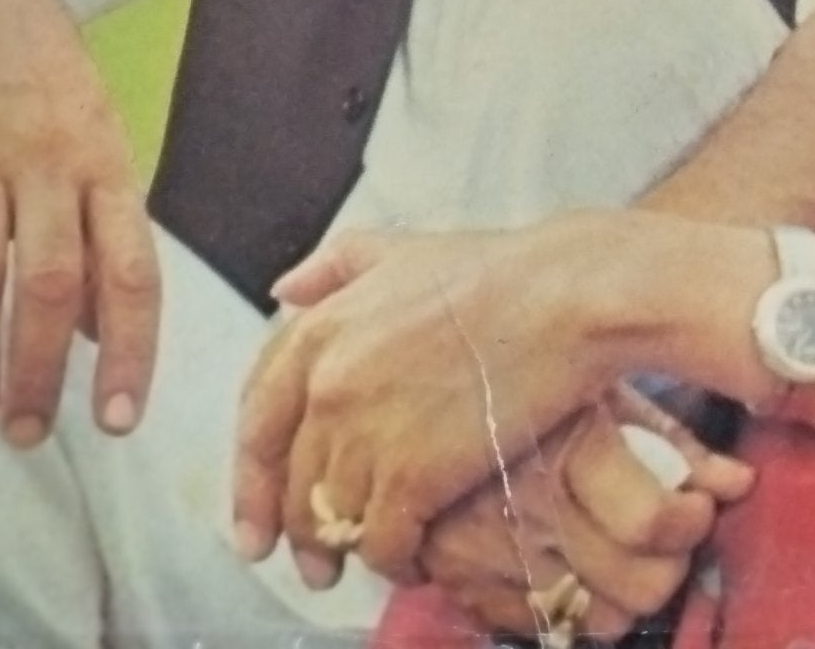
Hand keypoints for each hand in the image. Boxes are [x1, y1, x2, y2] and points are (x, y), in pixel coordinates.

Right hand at [0, 0, 156, 445]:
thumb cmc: (46, 85)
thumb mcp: (97, 143)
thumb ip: (102, 234)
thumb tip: (100, 334)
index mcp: (105, 163)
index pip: (131, 268)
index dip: (129, 348)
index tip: (120, 418)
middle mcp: (45, 159)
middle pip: (48, 282)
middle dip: (39, 370)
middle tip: (29, 433)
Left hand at [233, 222, 614, 585]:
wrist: (562, 299)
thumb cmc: (495, 272)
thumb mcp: (402, 249)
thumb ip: (336, 266)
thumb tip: (285, 289)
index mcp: (319, 332)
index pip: (258, 423)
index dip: (251, 481)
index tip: (256, 521)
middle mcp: (328, 387)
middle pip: (293, 484)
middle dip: (300, 531)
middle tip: (315, 565)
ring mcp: (366, 435)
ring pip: (333, 520)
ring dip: (349, 547)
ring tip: (373, 557)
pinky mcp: (411, 479)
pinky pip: (383, 544)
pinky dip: (394, 560)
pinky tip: (413, 559)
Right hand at [419, 386, 752, 640]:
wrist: (413, 362)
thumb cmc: (527, 365)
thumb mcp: (602, 387)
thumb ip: (675, 440)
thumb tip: (741, 483)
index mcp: (565, 441)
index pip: (652, 522)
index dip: (690, 522)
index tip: (696, 508)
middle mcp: (525, 498)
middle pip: (633, 584)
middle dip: (668, 568)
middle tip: (671, 539)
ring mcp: (486, 544)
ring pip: (590, 617)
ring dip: (621, 596)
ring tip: (626, 555)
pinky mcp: (452, 573)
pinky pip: (532, 623)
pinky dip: (562, 605)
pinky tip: (571, 565)